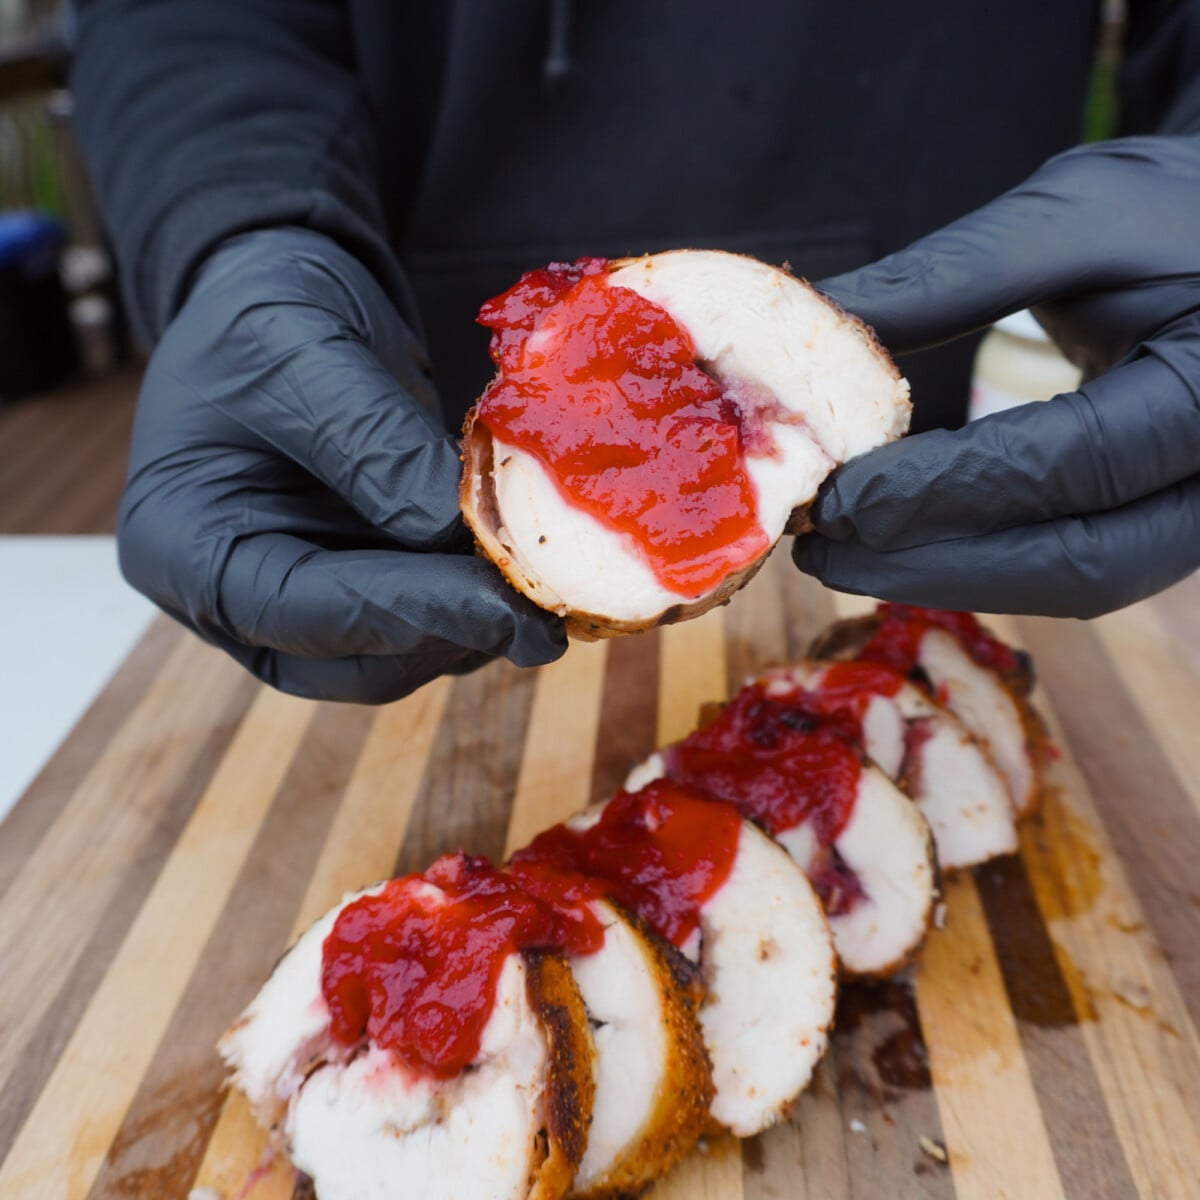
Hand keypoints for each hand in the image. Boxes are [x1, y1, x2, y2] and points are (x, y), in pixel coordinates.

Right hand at [119, 227, 564, 701]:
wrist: (279, 301)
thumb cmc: (262, 313)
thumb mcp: (300, 349)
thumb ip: (370, 440)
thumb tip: (452, 529)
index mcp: (185, 547)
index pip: (299, 609)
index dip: (407, 612)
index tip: (502, 606)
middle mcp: (235, 598)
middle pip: (352, 660)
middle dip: (450, 637)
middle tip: (545, 616)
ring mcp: (301, 603)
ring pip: (399, 656)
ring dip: (474, 631)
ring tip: (548, 589)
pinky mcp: (359, 588)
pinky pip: (423, 622)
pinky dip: (476, 604)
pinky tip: (529, 570)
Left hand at [795, 135, 1199, 617]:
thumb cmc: (1170, 209)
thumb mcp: (1072, 215)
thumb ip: (949, 277)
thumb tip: (818, 324)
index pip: (1069, 462)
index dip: (943, 490)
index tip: (837, 500)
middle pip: (1079, 559)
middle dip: (936, 564)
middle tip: (823, 553)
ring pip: (1078, 581)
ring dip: (950, 579)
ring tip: (841, 559)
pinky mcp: (1172, 521)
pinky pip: (1079, 567)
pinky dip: (984, 566)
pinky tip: (901, 548)